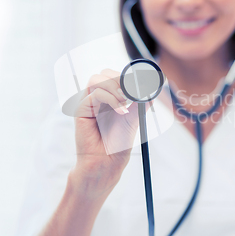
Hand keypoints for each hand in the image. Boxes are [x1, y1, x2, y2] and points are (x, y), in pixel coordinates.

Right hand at [70, 68, 149, 200]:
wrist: (107, 162)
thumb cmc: (118, 143)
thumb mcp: (134, 118)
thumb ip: (141, 102)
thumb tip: (153, 88)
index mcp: (109, 98)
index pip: (114, 75)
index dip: (127, 75)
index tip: (142, 82)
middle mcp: (97, 98)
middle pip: (104, 73)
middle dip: (120, 78)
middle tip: (132, 92)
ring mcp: (88, 103)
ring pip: (97, 79)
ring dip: (114, 86)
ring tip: (125, 102)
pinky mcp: (82, 109)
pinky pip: (96, 93)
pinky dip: (112, 99)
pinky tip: (121, 111)